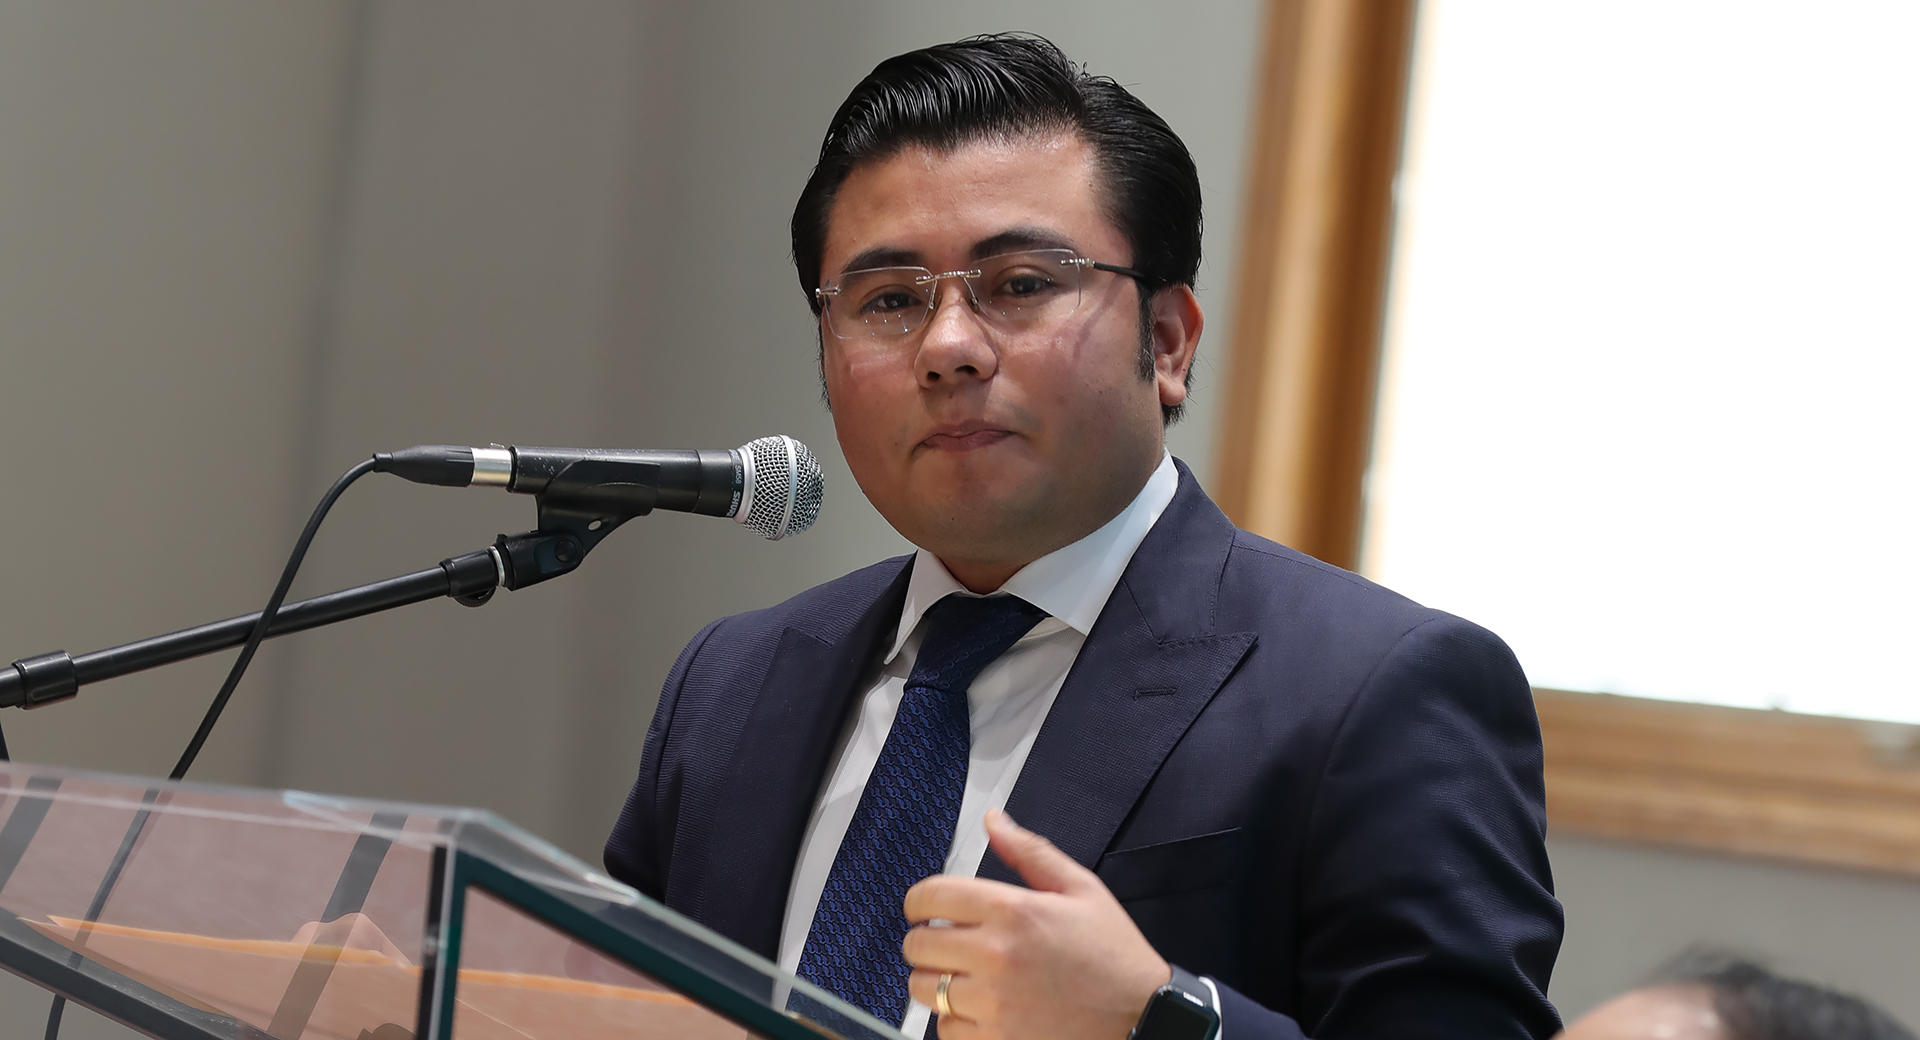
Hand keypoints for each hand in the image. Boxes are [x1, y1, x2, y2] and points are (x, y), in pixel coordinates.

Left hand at [902, 809, 1169, 1039]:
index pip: (930, 896)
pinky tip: (981, 1008)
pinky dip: (955, 1020)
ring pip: (923, 988)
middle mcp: (997, 955)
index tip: (925, 909)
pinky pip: (945, 1028)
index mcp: (1014, 911)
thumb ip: (1029, 852)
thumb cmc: (1113, 954)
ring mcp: (993, 1003)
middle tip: (950, 943)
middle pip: (917, 944)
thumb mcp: (1080, 889)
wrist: (1141, 1017)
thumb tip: (993, 821)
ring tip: (964, 976)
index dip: (919, 901)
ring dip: (937, 980)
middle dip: (927, 940)